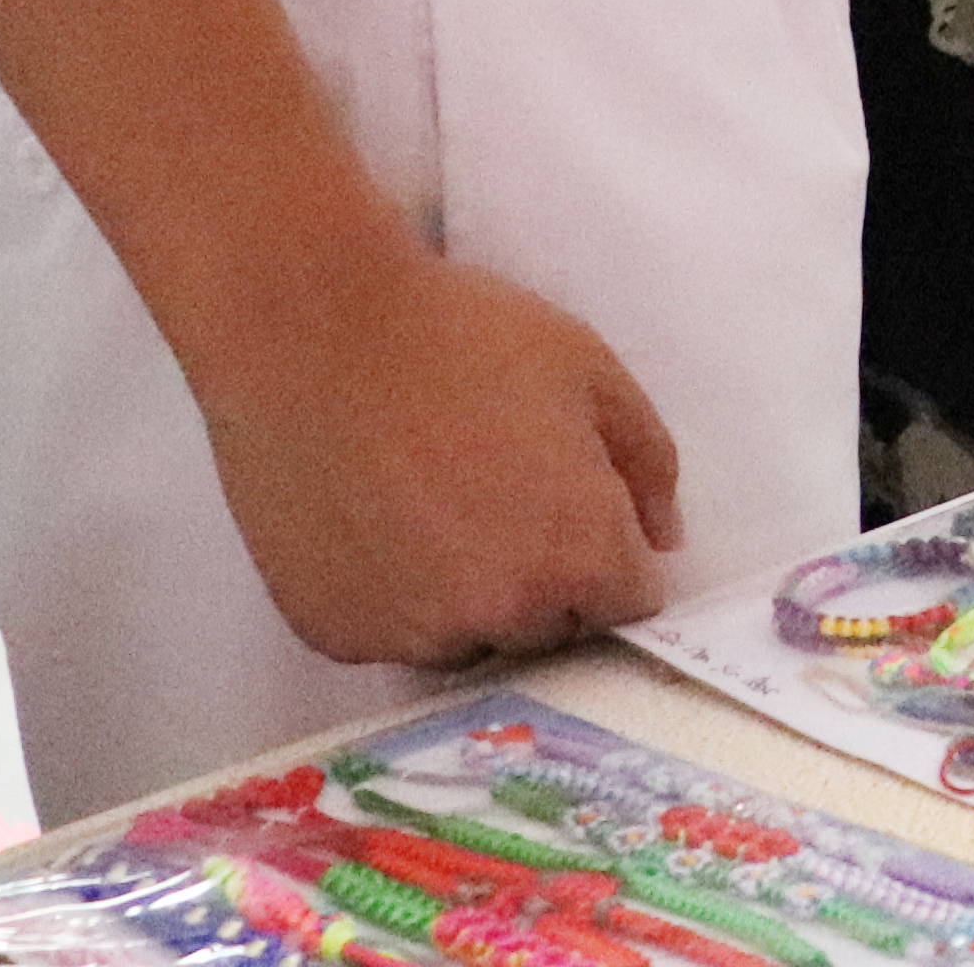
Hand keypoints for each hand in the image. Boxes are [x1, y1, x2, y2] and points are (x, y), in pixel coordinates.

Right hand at [188, 250, 685, 668]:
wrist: (312, 331)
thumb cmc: (460, 335)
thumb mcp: (589, 368)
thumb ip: (648, 463)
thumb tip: (661, 542)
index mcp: (578, 557)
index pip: (630, 605)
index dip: (613, 558)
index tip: (579, 514)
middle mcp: (502, 617)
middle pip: (554, 633)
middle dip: (549, 584)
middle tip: (502, 501)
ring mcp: (414, 635)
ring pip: (471, 642)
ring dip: (472, 601)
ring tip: (435, 510)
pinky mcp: (339, 635)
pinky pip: (393, 635)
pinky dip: (397, 600)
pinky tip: (378, 524)